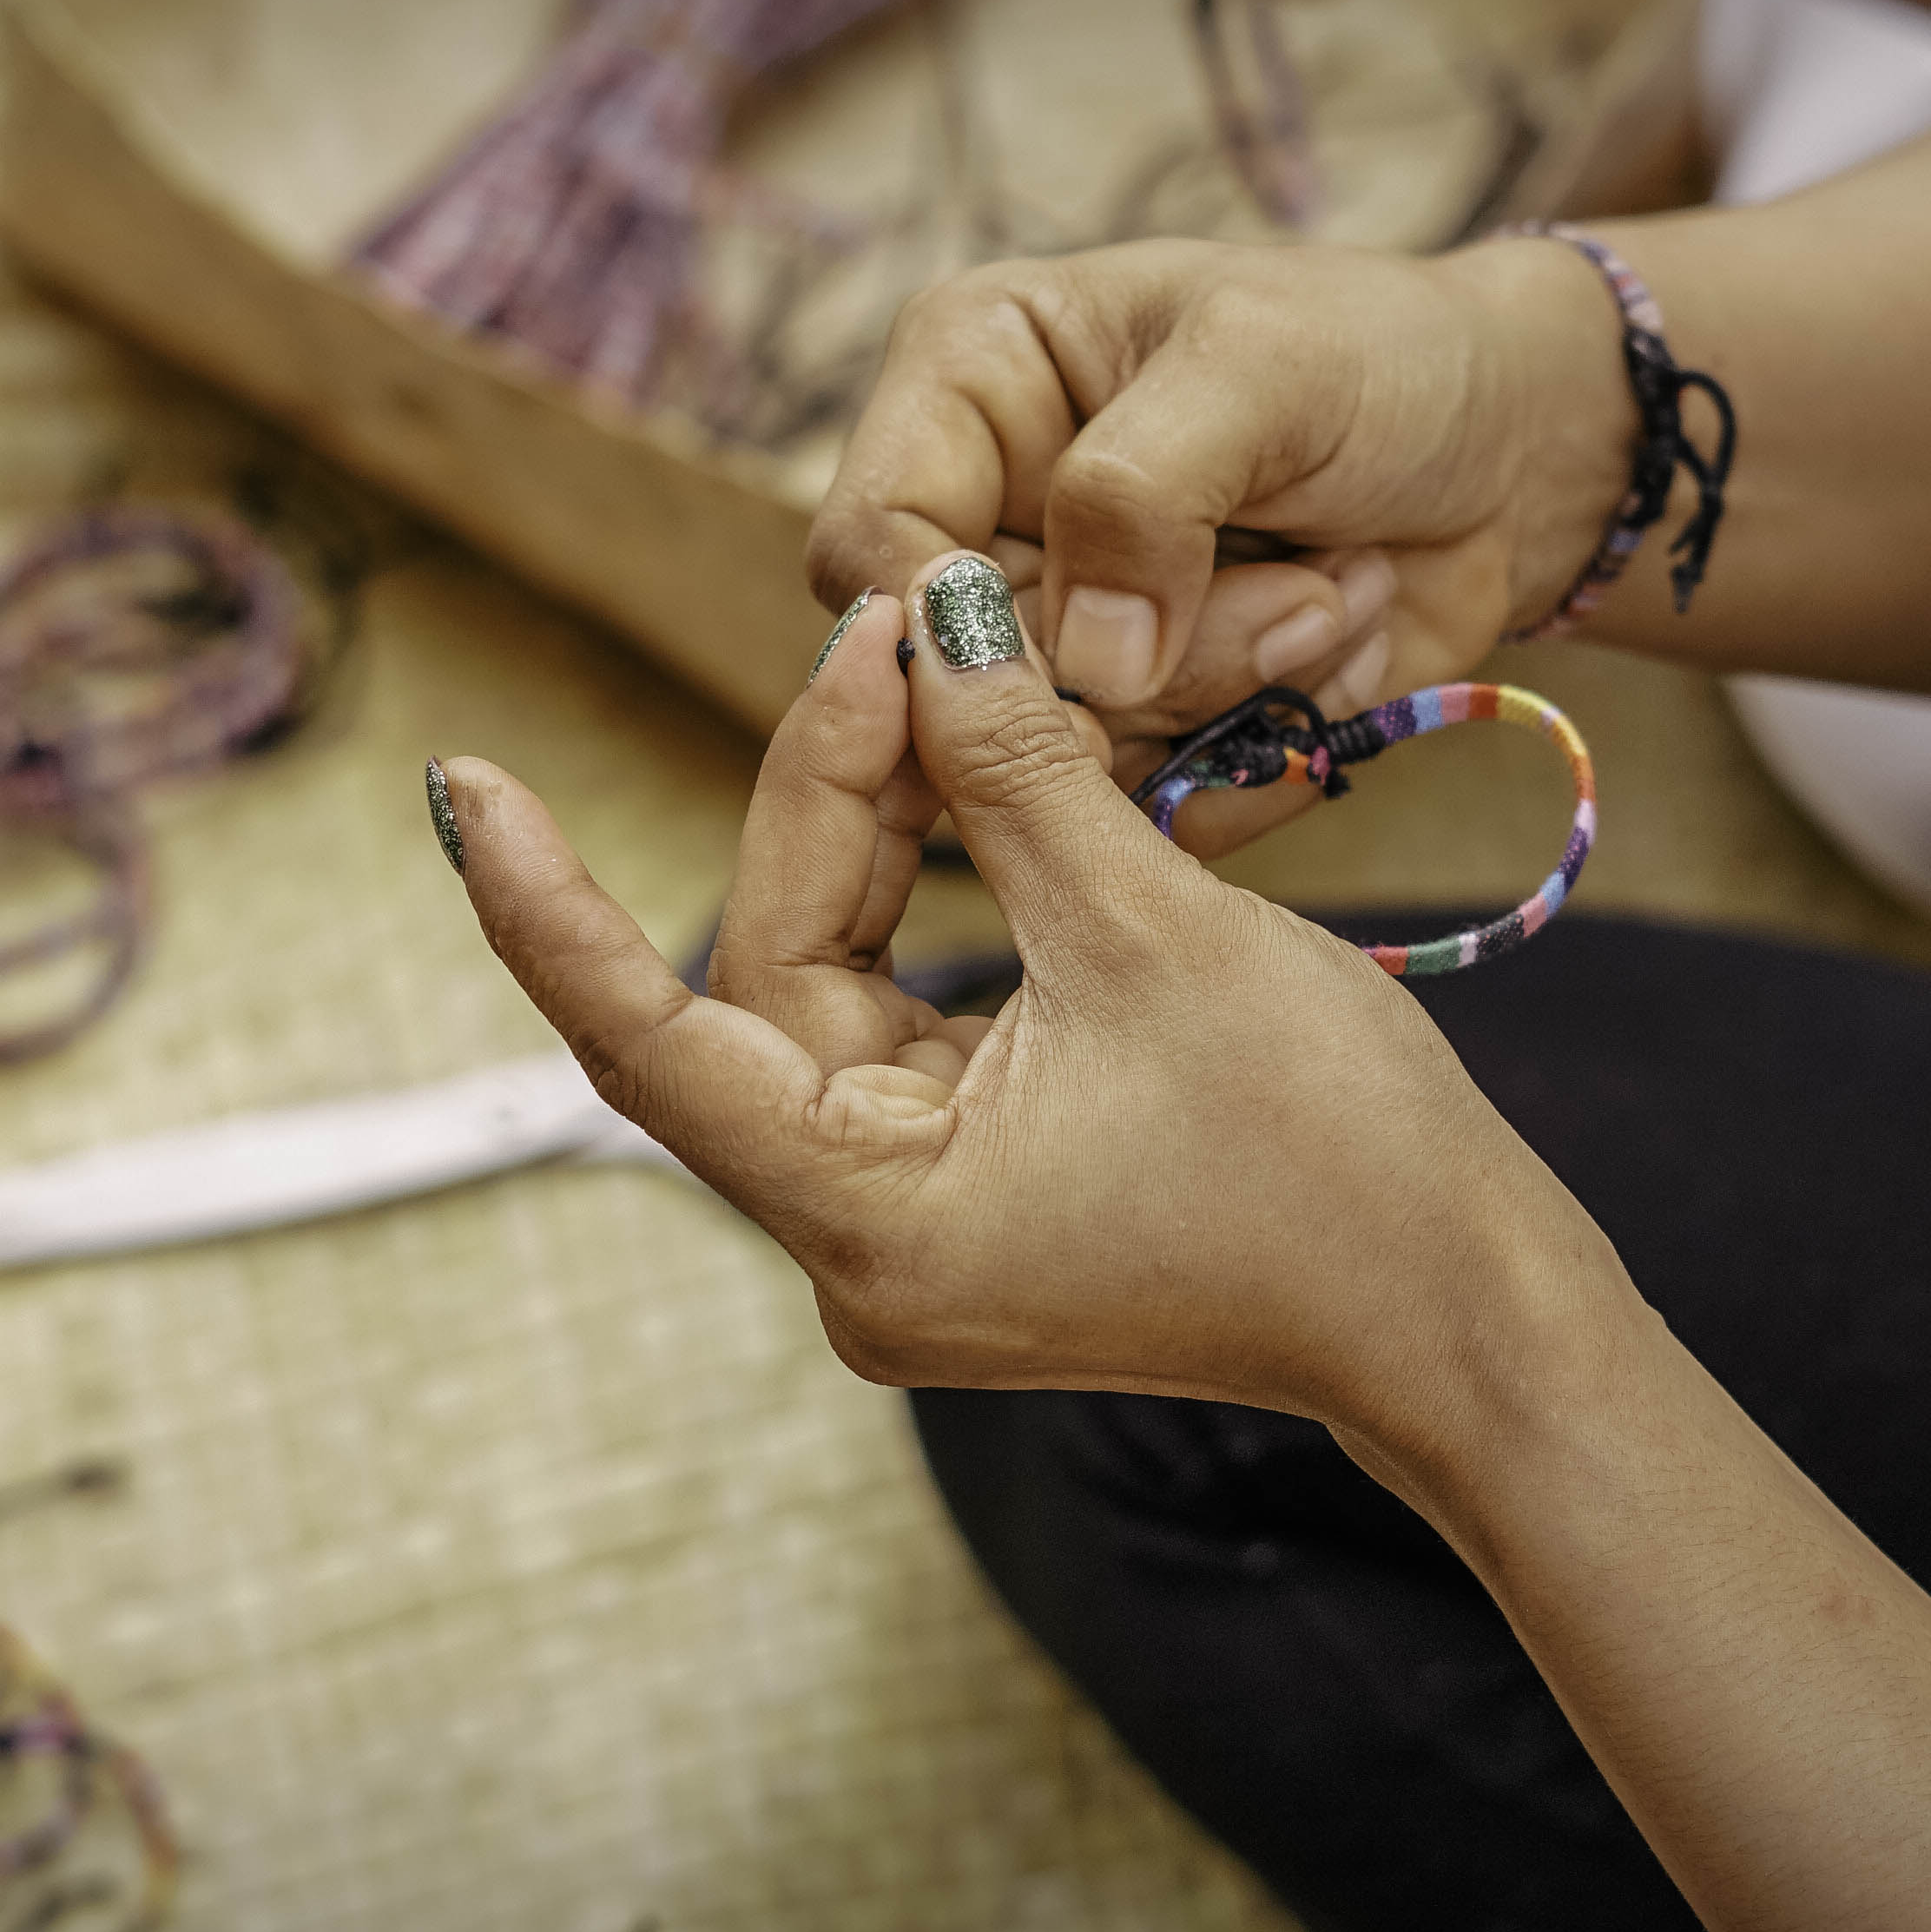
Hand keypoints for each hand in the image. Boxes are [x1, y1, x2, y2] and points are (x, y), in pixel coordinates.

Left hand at [440, 557, 1631, 1439]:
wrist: (1468, 1309)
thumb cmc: (1336, 1159)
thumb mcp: (1156, 931)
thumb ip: (1014, 773)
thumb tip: (929, 622)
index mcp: (870, 1218)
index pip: (647, 1043)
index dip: (545, 909)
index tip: (462, 788)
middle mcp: (863, 1246)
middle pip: (769, 974)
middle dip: (829, 792)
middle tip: (900, 624)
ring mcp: (918, 1227)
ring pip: (840, 982)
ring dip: (888, 831)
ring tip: (948, 673)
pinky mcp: (976, 1196)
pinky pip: (908, 1016)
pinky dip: (938, 899)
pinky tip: (968, 775)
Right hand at [803, 237, 1628, 852]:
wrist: (1519, 448)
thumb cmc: (1386, 354)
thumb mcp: (1266, 369)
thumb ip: (1144, 496)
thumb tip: (1088, 660)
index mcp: (973, 382)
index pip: (874, 544)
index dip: (948, 626)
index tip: (1079, 645)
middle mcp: (994, 517)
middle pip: (973, 681)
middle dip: (1149, 664)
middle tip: (1300, 597)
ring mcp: (1071, 633)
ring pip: (1064, 760)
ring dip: (1223, 701)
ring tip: (1338, 593)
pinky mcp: (1149, 723)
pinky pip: (1152, 807)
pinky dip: (1255, 761)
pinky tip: (1337, 663)